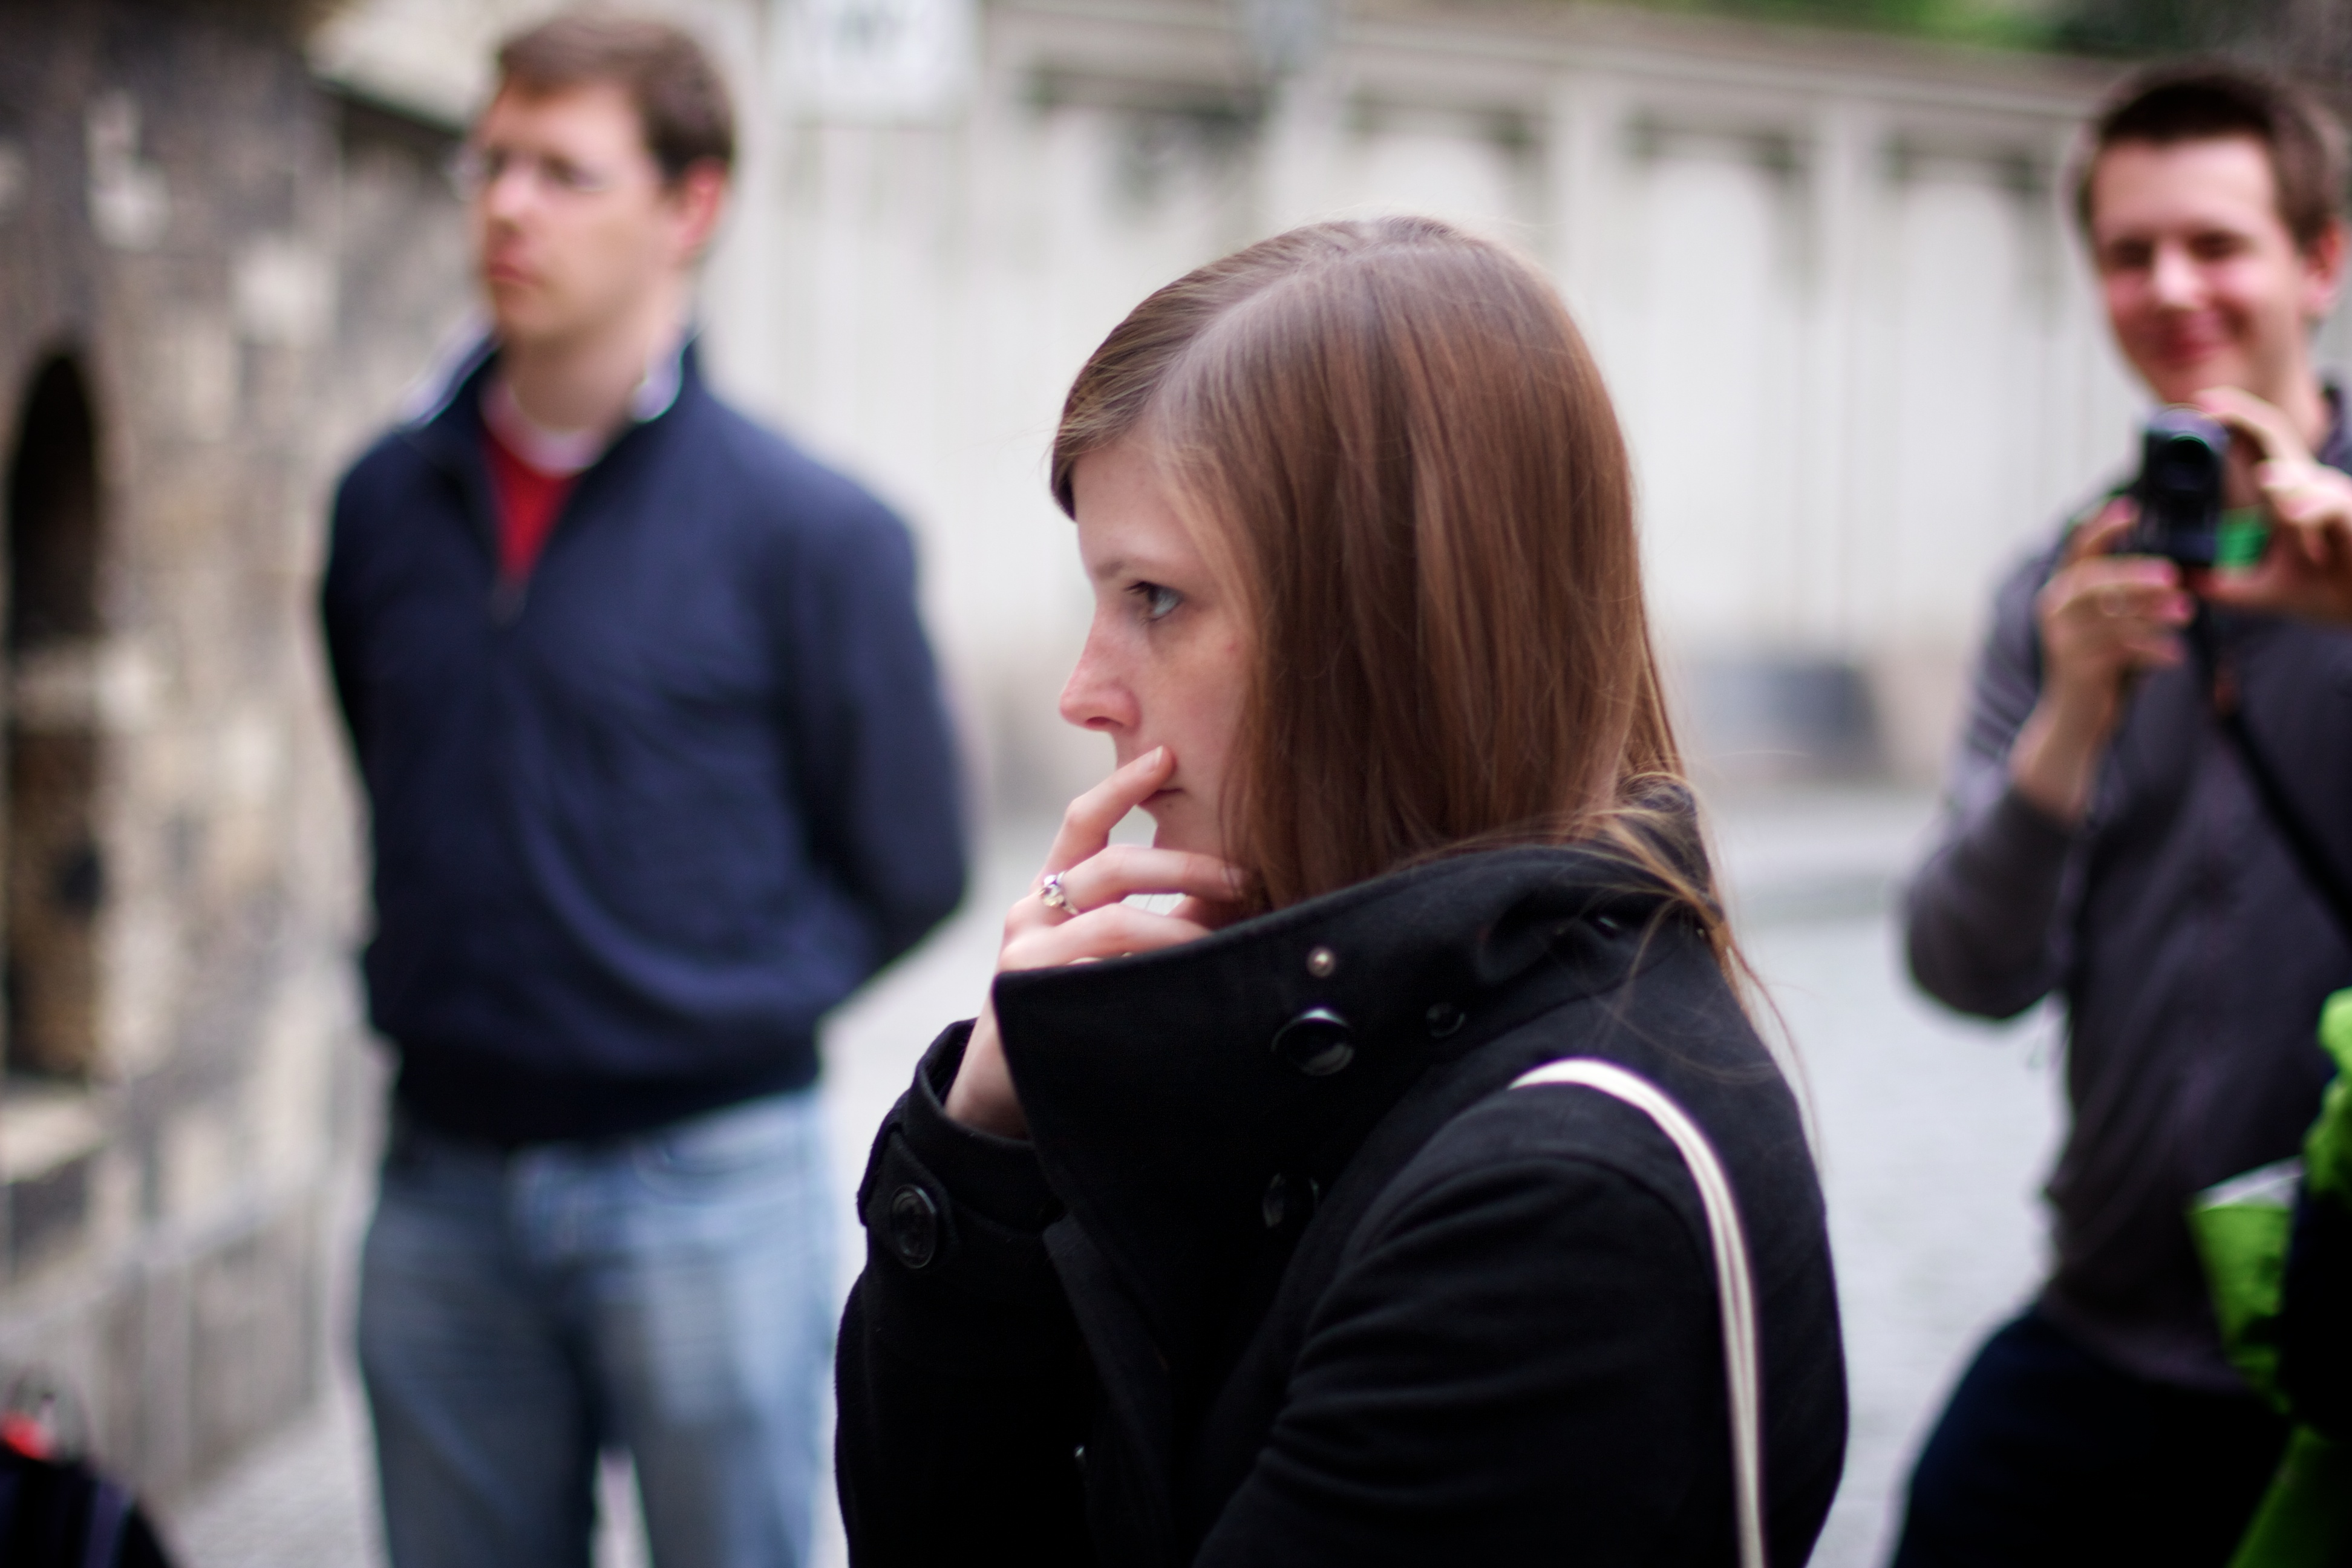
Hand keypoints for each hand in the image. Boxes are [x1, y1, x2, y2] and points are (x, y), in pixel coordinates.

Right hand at [941, 748, 1244, 1136]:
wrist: (999, 1092)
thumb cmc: (1069, 1014)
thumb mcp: (1109, 955)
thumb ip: (1161, 919)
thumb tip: (1240, 892)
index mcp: (1050, 894)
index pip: (1083, 824)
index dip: (1121, 786)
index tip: (1166, 754)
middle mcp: (1030, 913)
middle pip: (1114, 867)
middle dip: (1186, 867)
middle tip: (1242, 877)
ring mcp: (1026, 956)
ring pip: (1116, 923)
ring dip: (1182, 931)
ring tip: (1224, 946)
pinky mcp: (1029, 999)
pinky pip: (1101, 977)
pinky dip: (1149, 978)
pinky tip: (1181, 989)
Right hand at [2008, 501, 2191, 823]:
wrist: (2076, 718)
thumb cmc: (2104, 663)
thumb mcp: (2114, 623)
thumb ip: (2129, 597)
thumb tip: (2175, 571)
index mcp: (2064, 589)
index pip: (2078, 549)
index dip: (2102, 526)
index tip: (2131, 508)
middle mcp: (2056, 609)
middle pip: (2093, 581)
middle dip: (2133, 575)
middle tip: (2172, 575)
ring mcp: (2062, 640)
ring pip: (2109, 617)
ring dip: (2151, 614)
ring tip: (2186, 612)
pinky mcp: (2076, 668)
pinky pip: (2118, 651)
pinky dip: (2151, 650)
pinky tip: (2175, 655)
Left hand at [2190, 386, 2351, 625]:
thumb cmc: (2323, 590)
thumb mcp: (2265, 591)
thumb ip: (2226, 586)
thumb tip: (2183, 583)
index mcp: (2285, 493)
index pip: (2256, 443)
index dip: (2230, 419)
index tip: (2196, 406)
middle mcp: (2307, 487)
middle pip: (2276, 437)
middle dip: (2242, 416)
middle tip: (2206, 406)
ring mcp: (2331, 499)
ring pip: (2302, 476)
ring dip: (2280, 477)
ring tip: (2257, 477)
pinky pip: (2331, 507)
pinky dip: (2310, 508)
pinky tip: (2289, 513)